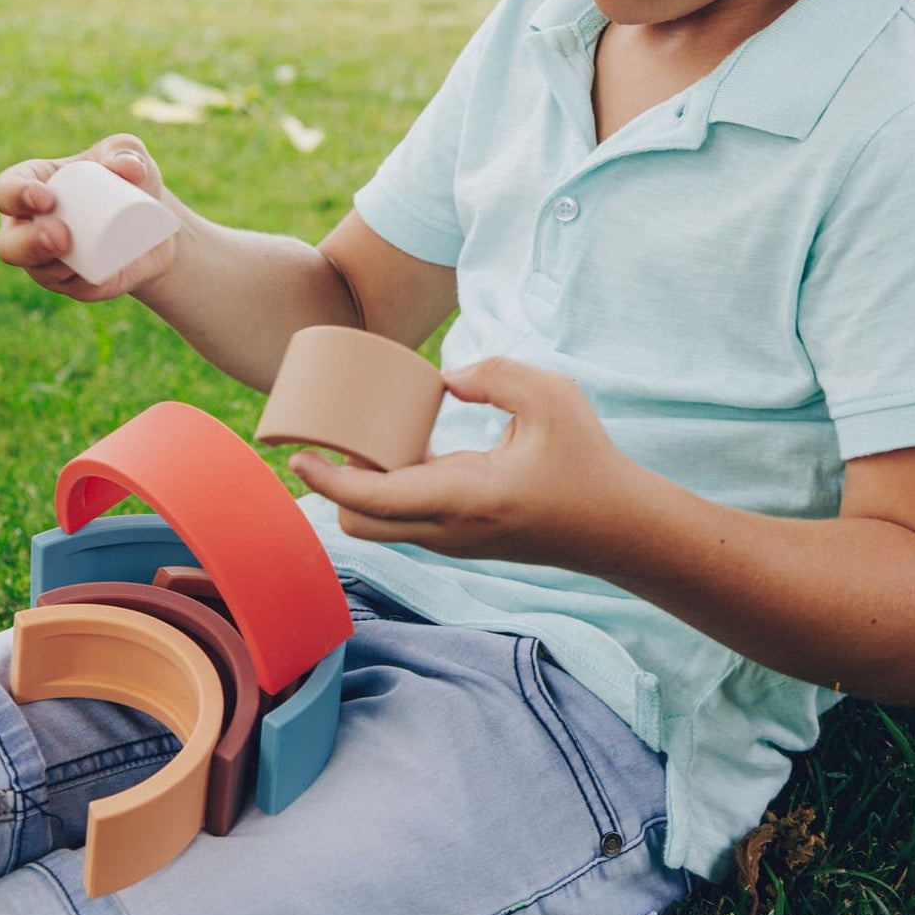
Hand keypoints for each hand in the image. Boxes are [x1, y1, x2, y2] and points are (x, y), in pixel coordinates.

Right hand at [0, 133, 176, 302]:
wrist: (157, 223)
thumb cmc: (131, 179)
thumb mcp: (129, 154)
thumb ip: (126, 150)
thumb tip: (128, 168)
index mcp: (32, 186)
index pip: (4, 192)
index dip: (13, 196)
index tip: (45, 198)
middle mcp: (31, 228)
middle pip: (8, 244)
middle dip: (26, 243)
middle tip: (60, 235)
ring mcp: (51, 261)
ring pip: (37, 271)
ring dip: (49, 267)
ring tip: (74, 252)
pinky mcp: (77, 283)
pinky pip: (73, 288)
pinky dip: (82, 283)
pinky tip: (93, 278)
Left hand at [290, 357, 639, 573]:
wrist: (618, 527)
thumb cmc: (587, 460)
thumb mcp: (552, 396)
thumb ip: (495, 373)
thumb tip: (445, 380)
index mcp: (465, 498)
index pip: (373, 501)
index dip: (327, 478)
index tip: (296, 454)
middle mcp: (450, 530)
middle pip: (360, 525)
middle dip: (332, 488)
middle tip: (328, 439)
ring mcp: (455, 540)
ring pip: (382, 525)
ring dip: (359, 491)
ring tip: (356, 439)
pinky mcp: (463, 538)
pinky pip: (406, 519)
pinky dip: (386, 492)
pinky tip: (395, 452)